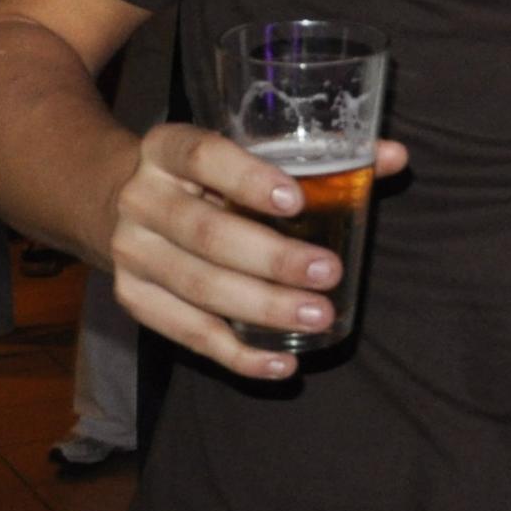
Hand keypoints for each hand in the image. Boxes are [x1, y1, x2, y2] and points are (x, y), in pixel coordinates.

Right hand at [104, 123, 409, 381]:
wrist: (116, 198)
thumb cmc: (206, 173)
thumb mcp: (242, 150)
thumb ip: (318, 154)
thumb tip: (395, 156)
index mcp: (167, 148)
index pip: (203, 156)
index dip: (248, 178)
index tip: (296, 201)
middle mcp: (141, 199)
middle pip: (206, 233)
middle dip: (271, 258)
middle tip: (328, 273)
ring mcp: (132, 253)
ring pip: (198, 287)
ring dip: (262, 307)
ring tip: (317, 316)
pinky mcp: (134, 299)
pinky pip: (187, 333)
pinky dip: (237, 354)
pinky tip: (281, 362)